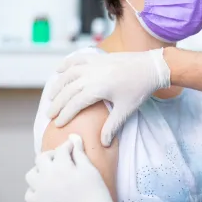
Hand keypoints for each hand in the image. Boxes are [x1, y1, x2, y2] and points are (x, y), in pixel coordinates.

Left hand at [25, 134, 116, 201]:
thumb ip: (79, 152)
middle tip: (63, 158)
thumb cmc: (95, 192)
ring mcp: (41, 192)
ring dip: (40, 169)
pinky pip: (29, 192)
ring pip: (31, 174)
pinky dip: (35, 187)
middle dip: (53, 154)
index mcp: (62, 167)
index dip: (69, 145)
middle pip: (42, 158)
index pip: (61, 149)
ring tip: (52, 171)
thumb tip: (73, 137)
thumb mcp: (90, 168)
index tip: (73, 146)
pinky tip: (47, 187)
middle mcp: (48, 177)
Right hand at [48, 48, 169, 145]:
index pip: (75, 104)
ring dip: (57, 85)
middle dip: (57, 103)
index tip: (58, 124)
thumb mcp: (126, 109)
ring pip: (68, 74)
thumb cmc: (139, 89)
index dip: (65, 115)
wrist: (151, 67)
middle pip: (67, 90)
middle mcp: (91, 74)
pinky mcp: (98, 57)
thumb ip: (112, 126)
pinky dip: (66, 64)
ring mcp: (93, 64)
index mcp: (98, 88)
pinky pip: (77, 59)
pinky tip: (59, 70)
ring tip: (50, 96)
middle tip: (49, 114)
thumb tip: (103, 143)